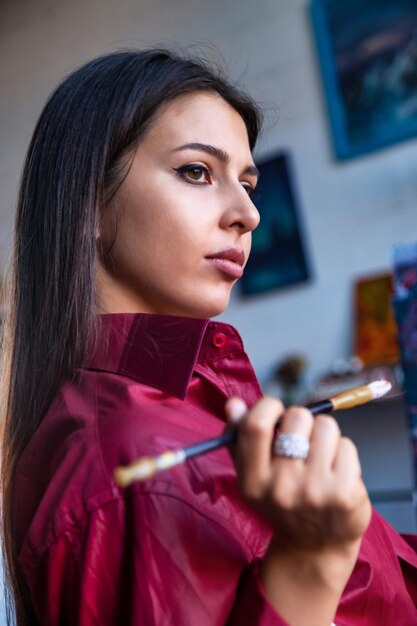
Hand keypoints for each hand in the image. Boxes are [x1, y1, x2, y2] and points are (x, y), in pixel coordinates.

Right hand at [225, 396, 371, 625]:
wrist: (313, 548)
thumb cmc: (281, 501)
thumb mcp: (251, 474)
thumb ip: (239, 436)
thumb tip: (234, 403)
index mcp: (252, 481)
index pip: (256, 425)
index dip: (269, 406)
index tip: (276, 411)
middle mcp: (282, 487)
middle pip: (297, 417)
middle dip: (301, 420)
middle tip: (301, 439)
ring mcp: (316, 491)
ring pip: (326, 426)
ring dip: (324, 434)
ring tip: (319, 456)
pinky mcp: (345, 493)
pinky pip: (346, 446)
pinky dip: (342, 452)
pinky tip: (336, 471)